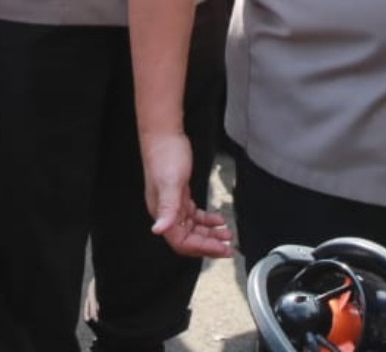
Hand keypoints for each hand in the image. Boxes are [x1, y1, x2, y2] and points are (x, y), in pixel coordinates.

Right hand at [141, 130, 232, 259]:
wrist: (164, 135)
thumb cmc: (165, 155)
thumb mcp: (169, 183)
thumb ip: (166, 208)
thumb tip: (158, 229)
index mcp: (163, 212)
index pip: (181, 242)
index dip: (201, 248)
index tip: (219, 249)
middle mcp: (166, 212)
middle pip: (188, 239)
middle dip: (208, 245)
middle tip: (227, 249)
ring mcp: (173, 204)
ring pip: (193, 228)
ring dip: (210, 234)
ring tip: (226, 236)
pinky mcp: (180, 195)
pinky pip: (194, 215)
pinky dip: (207, 220)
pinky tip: (218, 220)